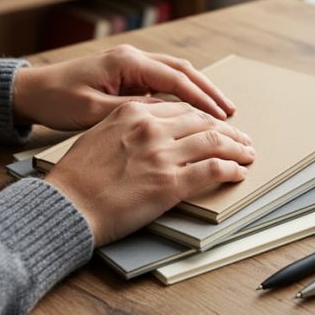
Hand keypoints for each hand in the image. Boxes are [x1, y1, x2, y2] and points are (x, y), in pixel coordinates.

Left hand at [13, 44, 234, 129]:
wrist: (31, 91)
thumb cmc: (57, 100)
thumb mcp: (93, 111)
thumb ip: (132, 111)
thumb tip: (167, 115)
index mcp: (126, 62)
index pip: (176, 79)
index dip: (201, 99)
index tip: (220, 117)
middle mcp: (133, 57)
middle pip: (183, 71)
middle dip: (209, 91)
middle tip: (230, 112)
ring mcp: (131, 64)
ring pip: (176, 74)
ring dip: (199, 91)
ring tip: (220, 111)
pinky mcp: (127, 75)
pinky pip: (164, 82)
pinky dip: (183, 94)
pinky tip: (193, 110)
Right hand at [45, 101, 254, 246]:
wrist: (66, 205)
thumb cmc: (77, 176)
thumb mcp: (99, 134)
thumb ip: (129, 125)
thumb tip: (151, 125)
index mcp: (134, 113)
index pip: (183, 110)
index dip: (206, 117)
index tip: (217, 124)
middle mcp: (152, 128)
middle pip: (203, 122)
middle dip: (228, 130)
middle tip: (241, 138)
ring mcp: (163, 155)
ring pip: (215, 142)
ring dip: (237, 148)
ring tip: (248, 153)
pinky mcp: (171, 183)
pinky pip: (214, 169)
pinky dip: (232, 169)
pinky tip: (238, 172)